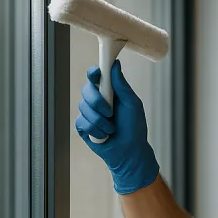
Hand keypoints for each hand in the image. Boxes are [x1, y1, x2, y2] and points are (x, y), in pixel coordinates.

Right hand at [75, 59, 159, 193]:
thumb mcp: (132, 104)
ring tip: (112, 129)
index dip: (94, 73)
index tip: (96, 74)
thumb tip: (115, 64)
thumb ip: (122, 85)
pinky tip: (104, 135)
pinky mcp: (83, 127)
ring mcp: (88, 113)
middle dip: (98, 101)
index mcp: (109, 91)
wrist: (130, 152)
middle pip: (86, 90)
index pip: (96, 76)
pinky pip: (83, 123)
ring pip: (84, 108)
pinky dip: (96, 130)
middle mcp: (96, 99)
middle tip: (110, 112)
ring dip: (101, 121)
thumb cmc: (134, 128)